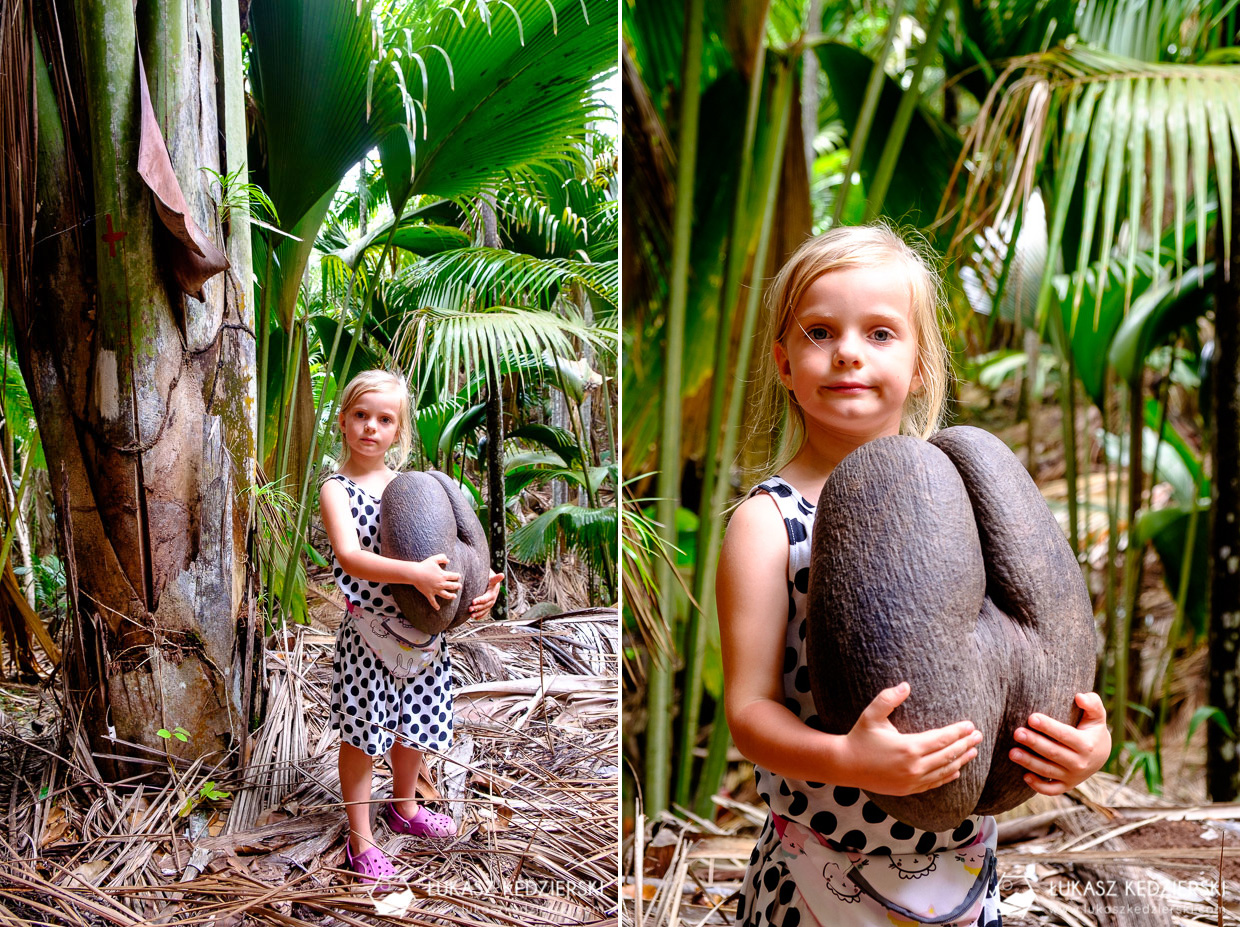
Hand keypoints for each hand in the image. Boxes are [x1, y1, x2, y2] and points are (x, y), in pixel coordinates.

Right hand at [408, 555, 460, 609]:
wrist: (415, 573)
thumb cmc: (424, 565)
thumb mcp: (434, 559)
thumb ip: (442, 558)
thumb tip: (448, 560)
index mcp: (443, 575)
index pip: (454, 576)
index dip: (457, 576)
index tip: (458, 576)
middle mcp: (441, 584)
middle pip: (452, 586)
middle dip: (457, 586)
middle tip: (459, 586)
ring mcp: (435, 590)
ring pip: (446, 595)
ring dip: (451, 596)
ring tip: (454, 596)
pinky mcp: (429, 594)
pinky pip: (433, 601)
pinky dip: (435, 605)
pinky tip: (438, 608)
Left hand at [468, 570, 503, 619]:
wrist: (492, 581)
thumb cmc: (490, 579)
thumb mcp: (492, 578)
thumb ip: (495, 578)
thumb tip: (502, 575)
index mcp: (493, 593)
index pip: (486, 598)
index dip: (480, 600)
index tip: (472, 602)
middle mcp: (492, 599)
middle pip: (484, 605)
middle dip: (477, 607)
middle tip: (469, 609)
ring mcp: (491, 603)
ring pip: (484, 610)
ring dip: (478, 613)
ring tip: (471, 615)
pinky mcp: (488, 606)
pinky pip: (485, 612)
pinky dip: (480, 616)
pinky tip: (475, 618)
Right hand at [838, 683, 982, 795]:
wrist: (845, 765)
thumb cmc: (859, 737)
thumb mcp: (871, 715)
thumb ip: (888, 698)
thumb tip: (906, 685)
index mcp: (909, 747)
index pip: (942, 739)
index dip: (958, 732)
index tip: (970, 725)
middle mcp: (914, 766)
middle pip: (948, 755)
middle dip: (965, 744)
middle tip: (979, 736)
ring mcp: (912, 780)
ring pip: (944, 770)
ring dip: (961, 760)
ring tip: (973, 751)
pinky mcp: (908, 789)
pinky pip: (934, 783)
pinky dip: (947, 776)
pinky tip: (956, 771)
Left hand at [1008, 692, 1110, 795]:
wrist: (1101, 755)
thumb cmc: (1093, 729)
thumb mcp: (1097, 716)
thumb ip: (1092, 704)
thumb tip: (1079, 696)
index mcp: (1087, 745)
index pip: (1065, 735)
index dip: (1048, 727)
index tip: (1031, 717)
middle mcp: (1081, 763)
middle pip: (1054, 753)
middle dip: (1034, 743)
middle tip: (1016, 732)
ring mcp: (1073, 777)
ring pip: (1048, 771)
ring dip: (1029, 763)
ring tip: (1012, 752)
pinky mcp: (1066, 786)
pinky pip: (1051, 789)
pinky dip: (1038, 786)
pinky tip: (1024, 776)